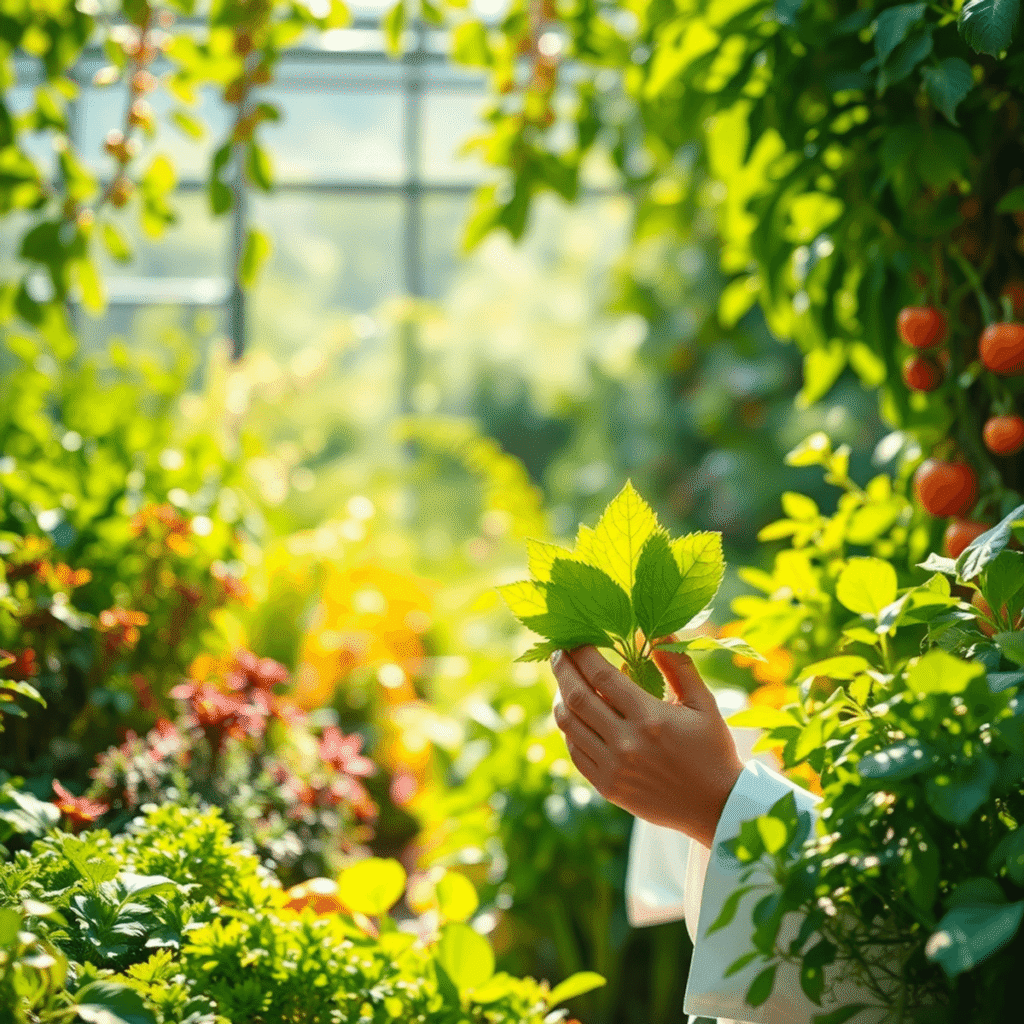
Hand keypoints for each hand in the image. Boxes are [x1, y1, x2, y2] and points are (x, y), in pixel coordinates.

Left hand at [551, 644, 743, 848]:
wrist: (715, 806)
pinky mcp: (607, 787)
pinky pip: (574, 752)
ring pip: (569, 725)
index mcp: (650, 717)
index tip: (575, 639)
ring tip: (564, 682)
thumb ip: (678, 665)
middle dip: (562, 669)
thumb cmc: (712, 748)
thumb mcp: (703, 702)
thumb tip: (656, 631)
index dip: (582, 653)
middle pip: (577, 697)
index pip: (602, 676)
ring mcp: (613, 767)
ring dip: (560, 698)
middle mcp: (627, 743)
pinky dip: (568, 729)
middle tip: (558, 653)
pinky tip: (574, 715)